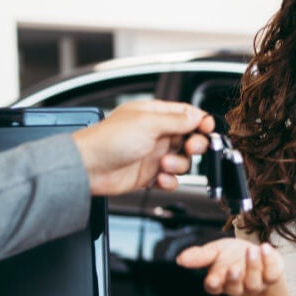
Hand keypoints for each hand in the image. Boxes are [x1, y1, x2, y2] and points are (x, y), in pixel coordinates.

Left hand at [71, 100, 214, 194]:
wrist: (87, 168)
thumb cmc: (108, 140)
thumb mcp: (148, 123)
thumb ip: (176, 120)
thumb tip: (197, 115)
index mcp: (154, 115)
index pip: (186, 114)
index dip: (200, 121)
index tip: (208, 129)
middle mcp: (155, 134)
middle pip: (189, 138)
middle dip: (195, 145)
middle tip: (190, 148)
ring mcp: (152, 155)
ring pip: (182, 161)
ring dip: (179, 165)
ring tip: (163, 165)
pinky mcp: (148, 175)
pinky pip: (171, 179)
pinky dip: (169, 181)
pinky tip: (159, 179)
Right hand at [175, 238, 283, 295]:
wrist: (255, 255)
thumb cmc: (231, 255)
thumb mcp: (214, 252)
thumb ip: (199, 256)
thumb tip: (180, 259)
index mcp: (220, 281)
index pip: (214, 287)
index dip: (214, 285)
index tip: (212, 280)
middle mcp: (238, 286)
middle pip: (235, 288)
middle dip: (234, 279)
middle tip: (234, 268)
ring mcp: (256, 283)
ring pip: (254, 282)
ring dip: (253, 266)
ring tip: (252, 250)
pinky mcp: (271, 276)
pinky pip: (272, 274)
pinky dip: (270, 261)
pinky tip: (265, 248)